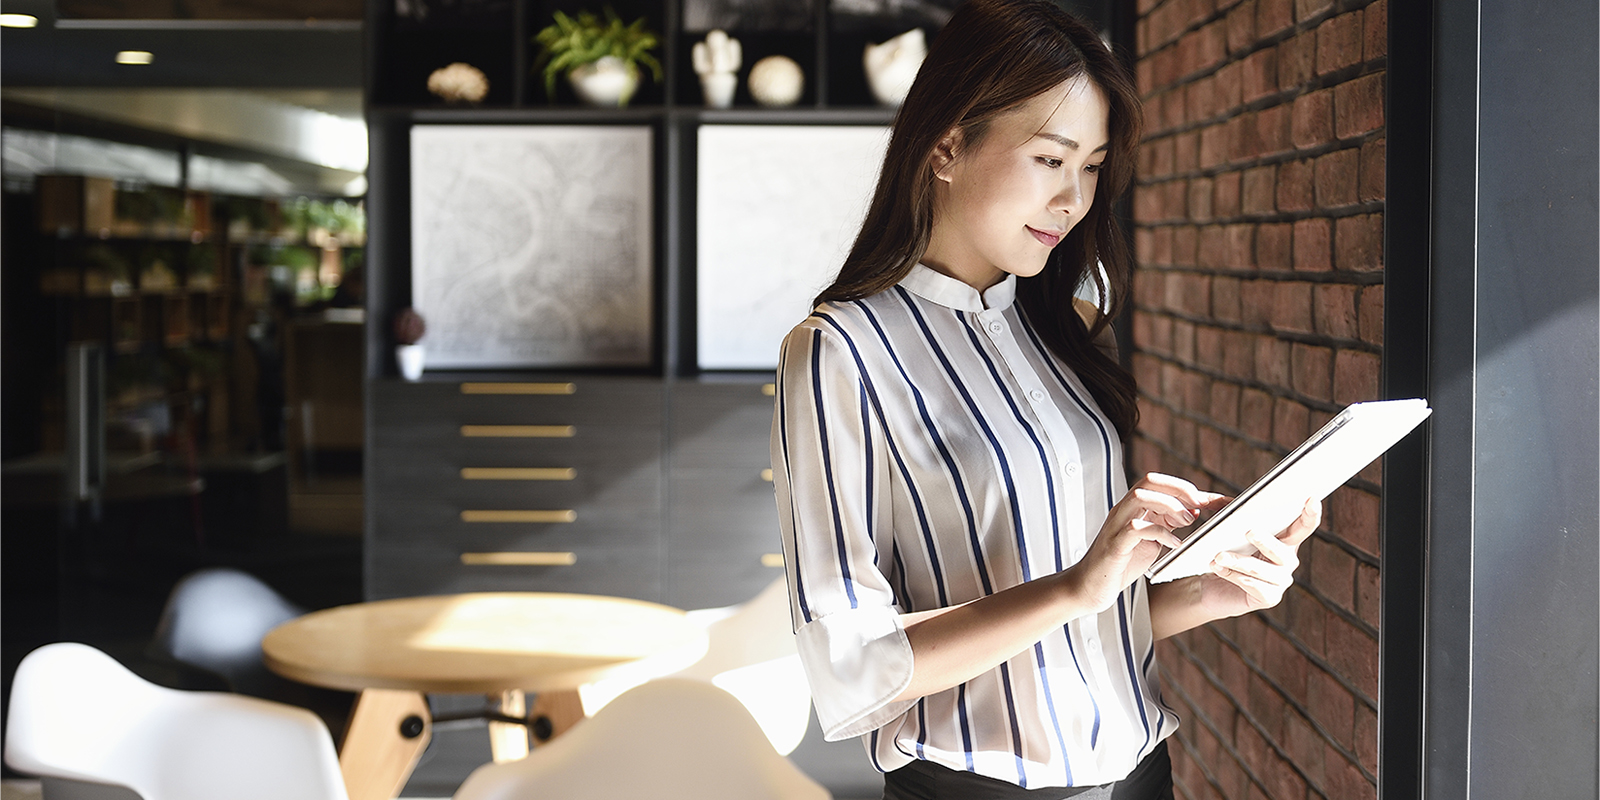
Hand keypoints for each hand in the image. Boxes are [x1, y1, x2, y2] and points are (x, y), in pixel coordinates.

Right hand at [1067, 473, 1224, 612]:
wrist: (1090, 586)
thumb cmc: (1120, 563)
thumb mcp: (1150, 540)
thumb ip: (1167, 524)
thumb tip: (1192, 511)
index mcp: (1133, 508)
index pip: (1160, 483)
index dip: (1188, 488)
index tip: (1214, 501)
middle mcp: (1124, 511)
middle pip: (1150, 480)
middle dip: (1179, 489)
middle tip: (1199, 507)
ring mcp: (1117, 525)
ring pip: (1141, 497)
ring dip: (1170, 506)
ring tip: (1186, 522)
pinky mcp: (1115, 544)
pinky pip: (1137, 528)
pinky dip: (1161, 533)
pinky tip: (1174, 544)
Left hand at [1199, 498, 1321, 615]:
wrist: (1208, 586)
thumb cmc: (1221, 553)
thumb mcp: (1224, 530)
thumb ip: (1228, 512)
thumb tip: (1227, 502)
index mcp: (1283, 540)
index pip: (1303, 526)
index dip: (1310, 514)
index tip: (1312, 499)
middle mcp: (1287, 560)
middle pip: (1282, 550)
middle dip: (1265, 540)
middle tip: (1248, 532)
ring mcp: (1280, 581)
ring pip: (1262, 569)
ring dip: (1238, 561)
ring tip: (1219, 556)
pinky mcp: (1269, 598)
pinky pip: (1253, 585)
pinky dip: (1234, 576)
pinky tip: (1218, 568)